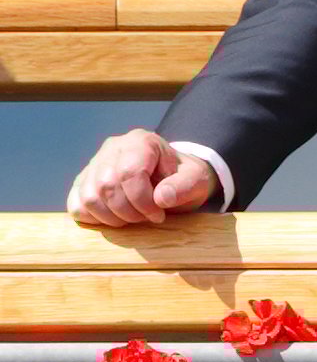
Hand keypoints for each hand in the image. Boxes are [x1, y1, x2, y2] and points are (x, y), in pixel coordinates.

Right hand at [67, 129, 217, 226]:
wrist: (171, 180)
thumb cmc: (183, 180)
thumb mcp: (196, 180)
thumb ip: (184, 186)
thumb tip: (161, 198)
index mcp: (141, 141)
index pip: (130, 172)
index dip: (142, 201)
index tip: (158, 215)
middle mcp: (113, 148)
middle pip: (107, 186)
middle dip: (129, 212)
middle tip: (147, 219)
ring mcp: (94, 164)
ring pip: (89, 197)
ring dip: (112, 218)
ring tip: (133, 219)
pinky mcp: (82, 182)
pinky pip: (76, 205)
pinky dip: (94, 219)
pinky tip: (115, 219)